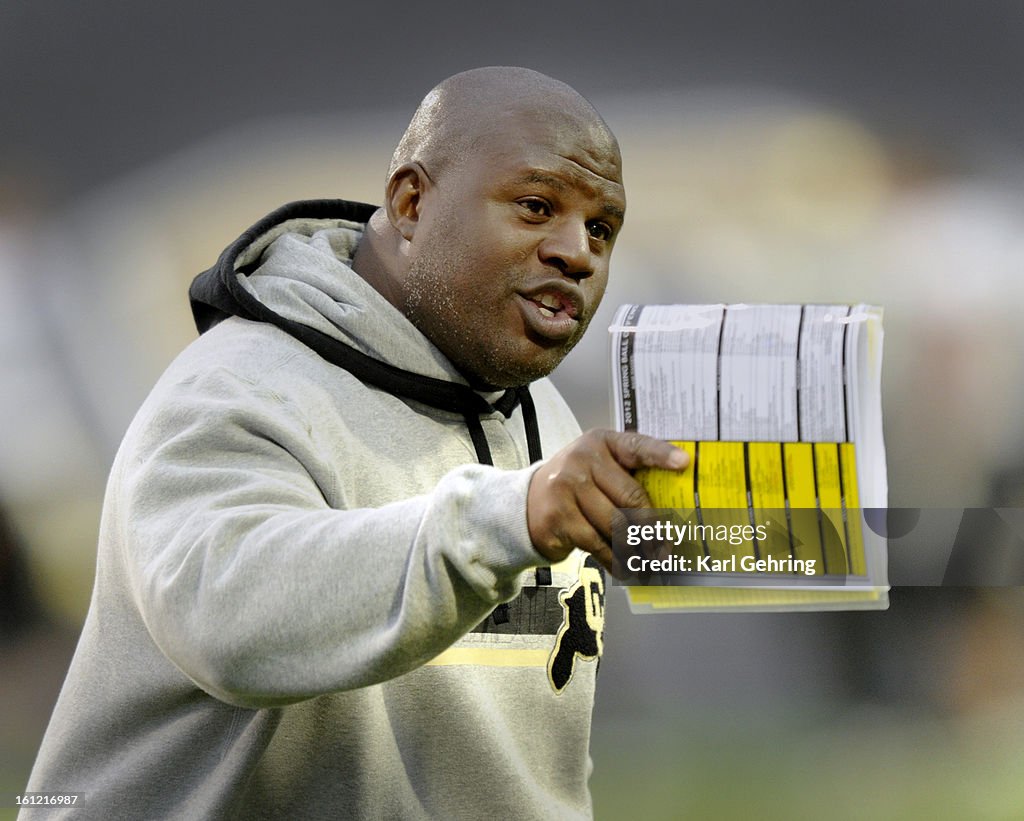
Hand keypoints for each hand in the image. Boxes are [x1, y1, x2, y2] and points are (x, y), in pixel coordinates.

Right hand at [526, 430, 688, 572]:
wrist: (528, 502)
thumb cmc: (577, 485)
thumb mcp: (599, 468)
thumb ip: (628, 477)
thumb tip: (669, 513)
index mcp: (601, 442)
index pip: (636, 446)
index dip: (661, 454)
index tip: (684, 463)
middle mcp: (582, 460)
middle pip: (630, 497)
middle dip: (653, 527)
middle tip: (667, 548)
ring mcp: (566, 488)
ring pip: (615, 525)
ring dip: (636, 549)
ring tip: (650, 562)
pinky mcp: (558, 516)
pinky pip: (596, 543)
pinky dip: (614, 559)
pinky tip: (625, 568)